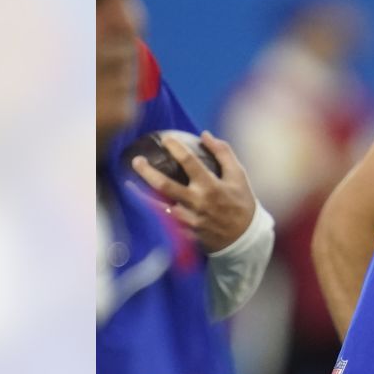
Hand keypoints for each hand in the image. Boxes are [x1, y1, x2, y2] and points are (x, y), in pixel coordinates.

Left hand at [131, 130, 256, 252]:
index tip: (166, 138)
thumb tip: (205, 135)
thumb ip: (223, 153)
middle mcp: (197, 203)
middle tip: (136, 160)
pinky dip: (150, 213)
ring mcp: (189, 220)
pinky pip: (163, 223)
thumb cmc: (242, 203)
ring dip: (140, 195)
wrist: (245, 238)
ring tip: (128, 184)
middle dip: (147, 171)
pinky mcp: (185, 234)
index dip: (176, 148)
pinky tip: (140, 205)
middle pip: (165, 185)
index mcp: (212, 186)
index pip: (189, 162)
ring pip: (158, 206)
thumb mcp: (239, 176)